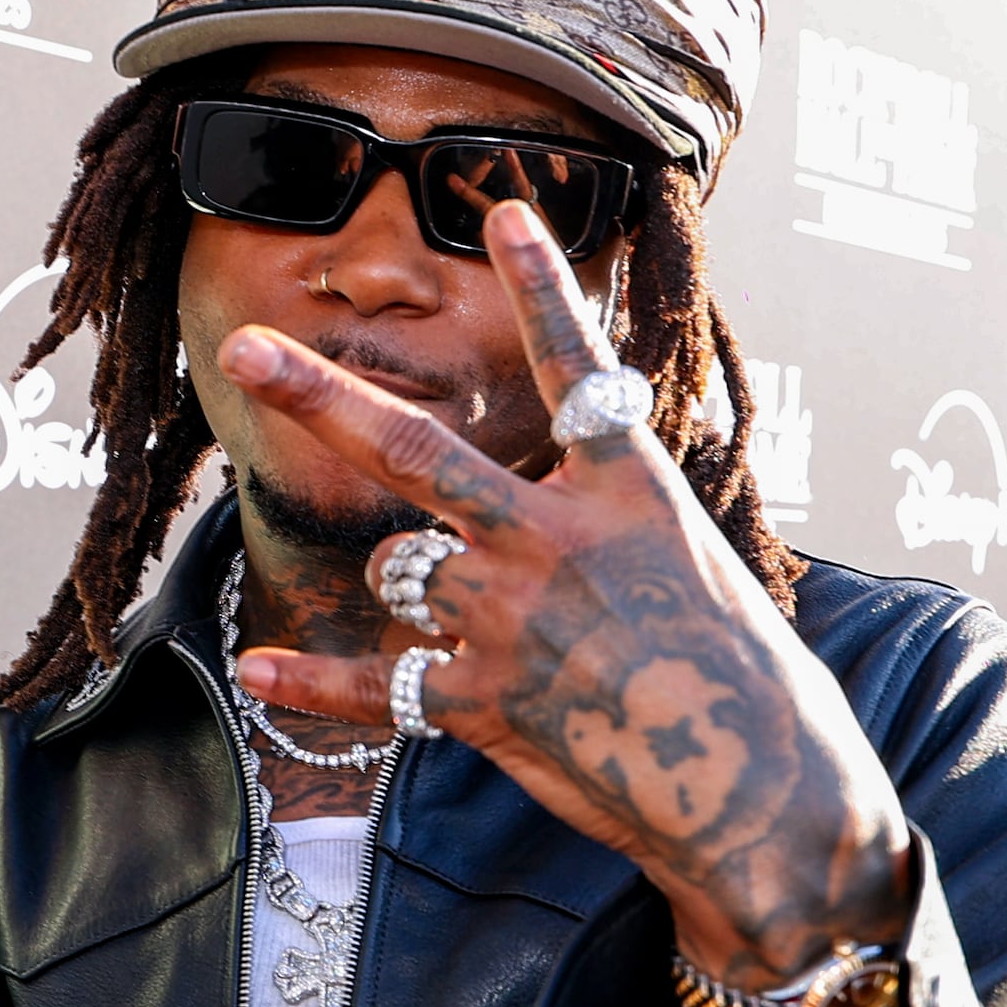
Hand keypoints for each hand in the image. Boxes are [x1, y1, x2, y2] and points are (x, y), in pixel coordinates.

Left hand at [219, 200, 907, 983]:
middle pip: (413, 448)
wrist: (759, 794)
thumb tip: (550, 495)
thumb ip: (608, 521)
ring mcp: (510, 618)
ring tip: (478, 621)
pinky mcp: (482, 701)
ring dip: (408, 581)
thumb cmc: (746, 684)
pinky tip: (258, 666)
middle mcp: (555, 539)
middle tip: (247, 349)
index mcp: (628, 493)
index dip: (541, 287)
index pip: (576, 368)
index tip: (503, 212)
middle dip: (319, 393)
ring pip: (397, 567)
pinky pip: (371, 683)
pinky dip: (311, 680)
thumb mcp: (693, 564)